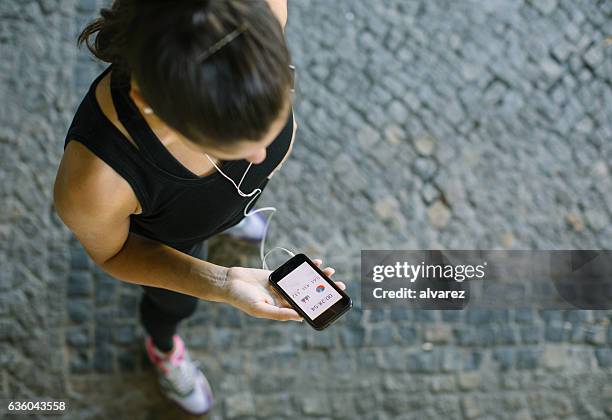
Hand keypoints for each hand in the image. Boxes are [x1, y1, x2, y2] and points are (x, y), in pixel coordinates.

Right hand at [221, 259, 345, 321]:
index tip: (332, 302)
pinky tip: (316, 263)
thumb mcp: (260, 309)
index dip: (318, 306)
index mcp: (281, 310)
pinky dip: (305, 268)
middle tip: (339, 286)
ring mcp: (282, 286)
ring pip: (304, 282)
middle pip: (308, 294)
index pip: (304, 308)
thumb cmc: (241, 299)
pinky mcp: (278, 275)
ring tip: (331, 273)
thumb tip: (299, 317)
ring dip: (317, 278)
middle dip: (323, 290)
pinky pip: (295, 272)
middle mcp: (284, 299)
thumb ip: (279, 313)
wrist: (230, 282)